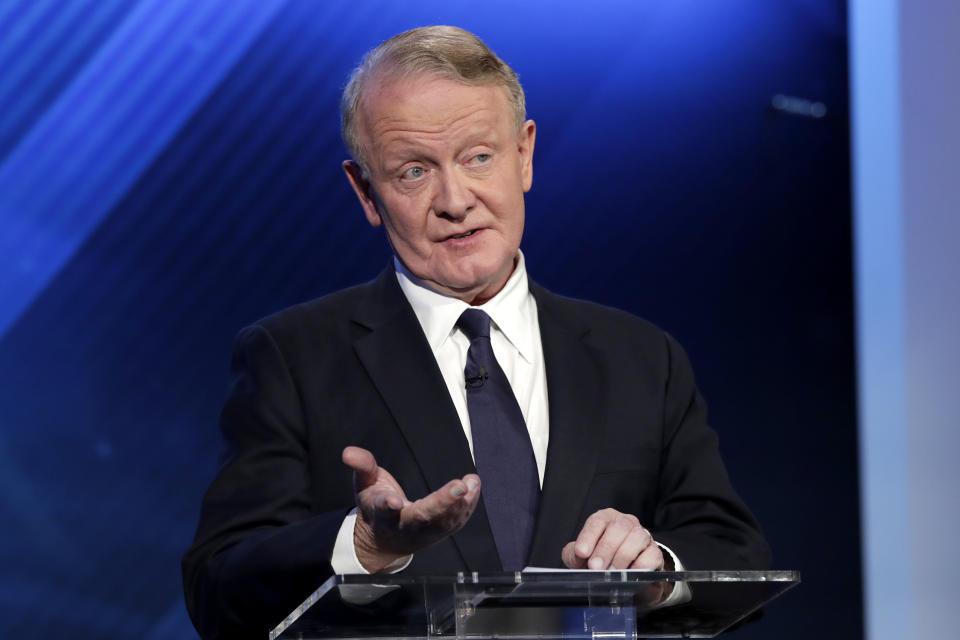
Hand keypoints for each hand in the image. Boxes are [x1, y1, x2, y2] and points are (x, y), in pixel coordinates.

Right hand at [342, 446, 480, 571]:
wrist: (385, 539)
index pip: (383, 509)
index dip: (388, 505)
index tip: (394, 501)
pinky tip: (474, 487)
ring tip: (470, 484)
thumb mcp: (364, 485)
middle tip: (458, 487)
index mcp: (381, 514)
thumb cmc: (377, 506)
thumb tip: (348, 451)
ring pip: (443, 523)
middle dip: (441, 503)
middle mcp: (403, 526)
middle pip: (423, 518)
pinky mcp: (440, 533)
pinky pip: (456, 522)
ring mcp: (424, 533)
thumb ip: (362, 467)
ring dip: (460, 505)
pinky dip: (467, 506)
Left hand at [561, 508, 665, 570]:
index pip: (598, 521)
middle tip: (595, 567)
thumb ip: (574, 554)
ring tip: (611, 574)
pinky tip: (630, 575)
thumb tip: (576, 556)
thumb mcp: (583, 558)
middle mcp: (626, 523)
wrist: (626, 580)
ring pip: (636, 537)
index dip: (588, 536)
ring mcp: (643, 536)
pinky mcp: (655, 552)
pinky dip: (640, 566)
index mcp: (606, 519)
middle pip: (618, 527)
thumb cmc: (602, 563)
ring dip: (622, 557)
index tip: (581, 553)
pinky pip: (651, 555)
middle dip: (605, 549)